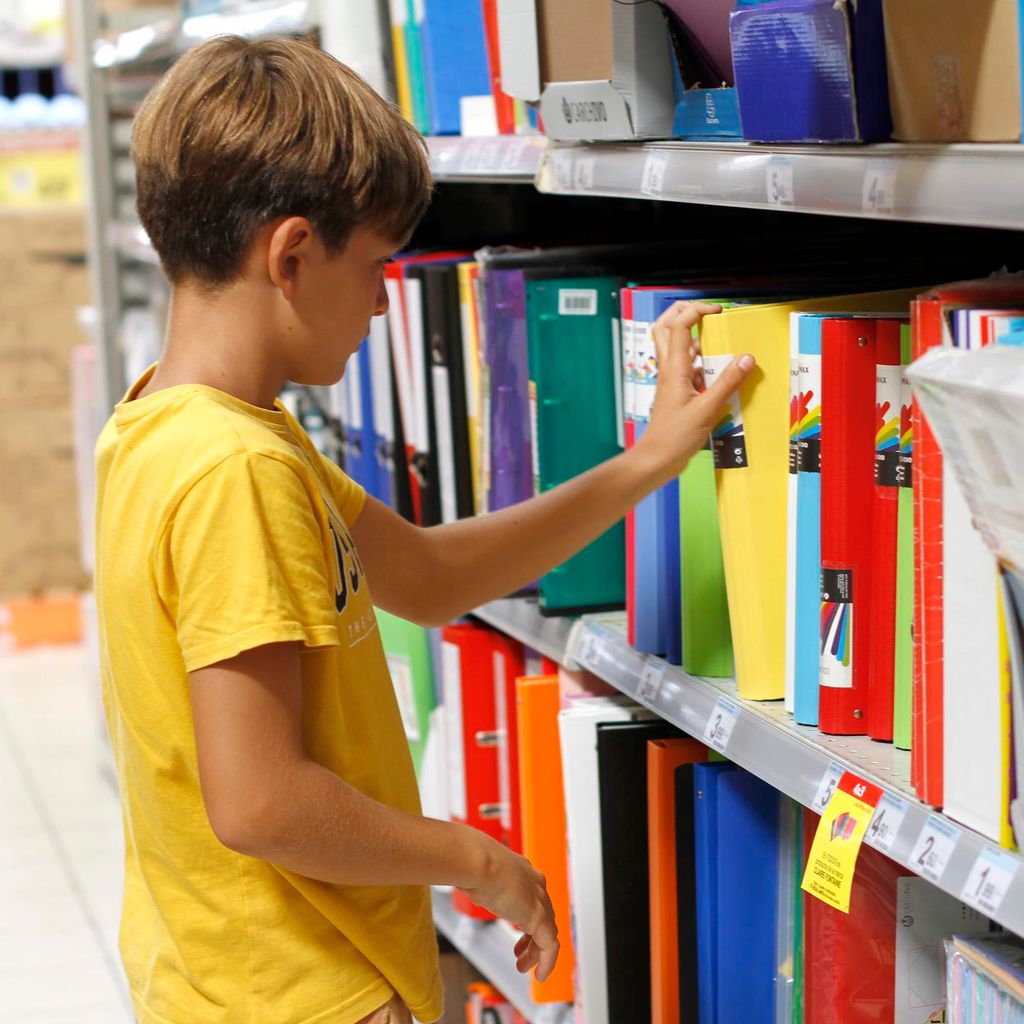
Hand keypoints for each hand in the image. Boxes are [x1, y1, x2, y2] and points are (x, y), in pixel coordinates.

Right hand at [457, 833, 558, 980]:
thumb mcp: (477, 871)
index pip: (533, 896)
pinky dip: (546, 962)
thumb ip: (479, 880)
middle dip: (531, 937)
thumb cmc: (472, 861)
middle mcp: (534, 884)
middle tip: (520, 953)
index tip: (518, 930)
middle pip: (543, 915)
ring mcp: (539, 900)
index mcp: (522, 870)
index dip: (526, 916)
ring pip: (547, 932)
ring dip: (536, 952)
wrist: (477, 861)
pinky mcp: (539, 918)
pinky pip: (549, 946)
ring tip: (523, 966)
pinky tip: (539, 974)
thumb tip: (465, 882)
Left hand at [634, 300, 755, 482]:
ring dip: (694, 338)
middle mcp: (669, 370)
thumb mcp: (707, 409)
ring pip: (676, 348)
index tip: (718, 312)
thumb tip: (747, 358)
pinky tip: (719, 371)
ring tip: (719, 340)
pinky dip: (700, 362)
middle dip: (684, 314)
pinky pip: (686, 368)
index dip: (696, 311)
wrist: (657, 459)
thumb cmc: (676, 437)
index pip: (679, 326)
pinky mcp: (676, 393)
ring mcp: (671, 381)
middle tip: (708, 314)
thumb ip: (727, 383)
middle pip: (665, 328)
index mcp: (674, 368)